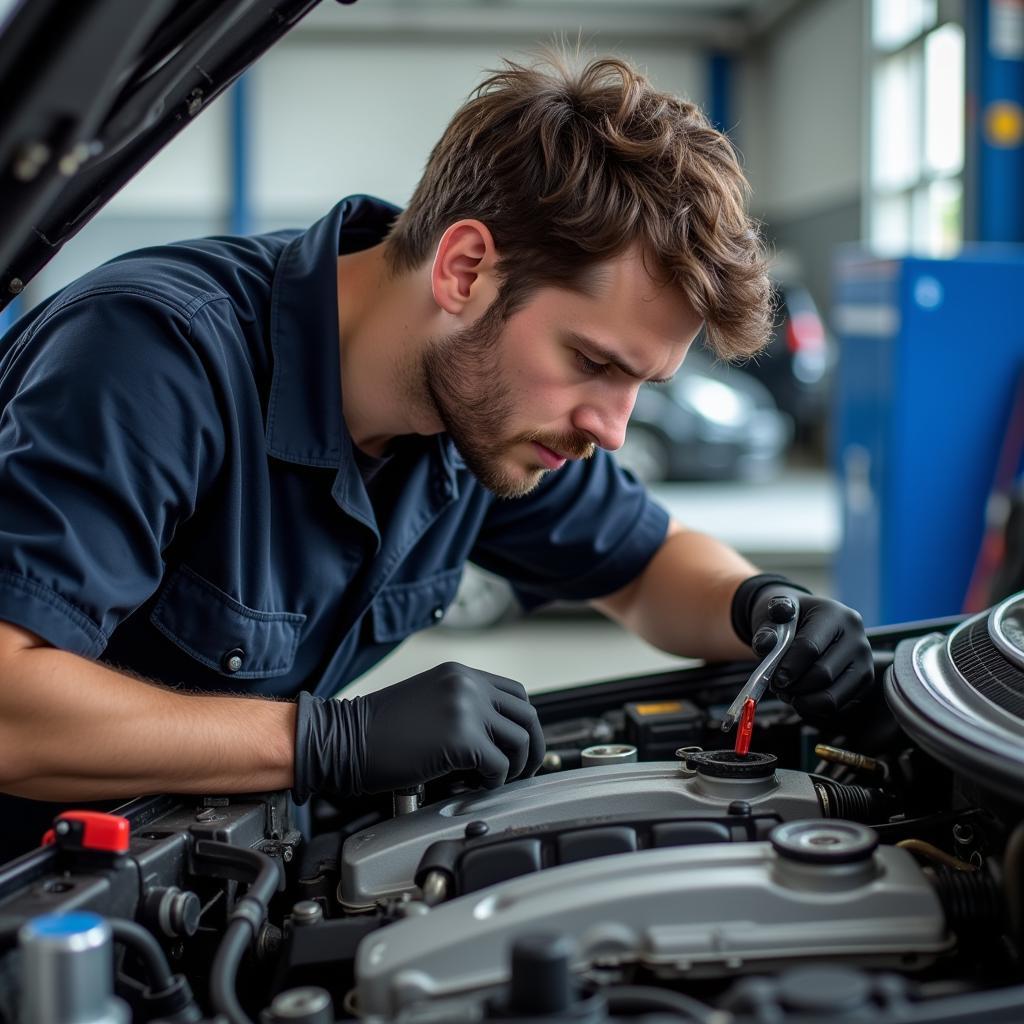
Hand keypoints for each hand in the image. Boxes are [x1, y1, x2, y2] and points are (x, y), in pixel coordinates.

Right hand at [292, 662, 544, 803]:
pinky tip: (474, 786)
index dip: (522, 724)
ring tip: (495, 781)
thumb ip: (462, 708)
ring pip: (520, 740)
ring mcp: (466, 709)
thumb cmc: (375, 731)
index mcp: (460, 675)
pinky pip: (499, 766)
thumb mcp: (428, 703)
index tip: (518, 748)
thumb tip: (493, 738)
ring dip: (514, 767)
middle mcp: (467, 685)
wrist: (340, 740)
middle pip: (527, 714)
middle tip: (522, 771)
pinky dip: (493, 782)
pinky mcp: (461, 739)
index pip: (516, 694)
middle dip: (531, 748)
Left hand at [733, 575, 874, 725]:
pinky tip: (801, 696)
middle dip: (795, 687)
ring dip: (803, 702)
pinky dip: (814, 708)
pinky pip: (838, 706)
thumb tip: (765, 644)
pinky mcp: (865, 681)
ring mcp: (865, 661)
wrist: (806, 621)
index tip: (774, 680)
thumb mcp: (772, 614)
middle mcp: (857, 637)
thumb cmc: (788, 619)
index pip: (810, 647)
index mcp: (834, 614)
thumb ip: (766, 628)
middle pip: (823, 675)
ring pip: (832, 697)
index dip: (789, 668)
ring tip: (787, 693)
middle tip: (777, 687)